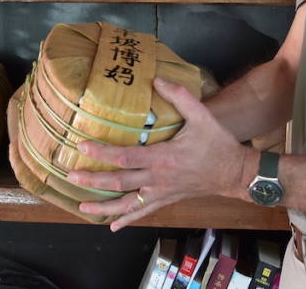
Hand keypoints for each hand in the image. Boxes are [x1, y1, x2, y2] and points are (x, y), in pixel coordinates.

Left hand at [67, 77, 255, 230]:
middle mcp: (157, 178)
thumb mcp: (201, 116)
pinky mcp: (166, 200)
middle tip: (70, 176)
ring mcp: (161, 192)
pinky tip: (113, 225)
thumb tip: (156, 80)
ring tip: (82, 207)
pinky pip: (143, 212)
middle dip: (92, 180)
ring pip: (127, 203)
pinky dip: (127, 219)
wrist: (235, 173)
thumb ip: (179, 96)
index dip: (100, 152)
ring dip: (103, 206)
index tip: (81, 146)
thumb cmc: (217, 144)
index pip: (124, 157)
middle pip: (118, 182)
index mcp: (162, 158)